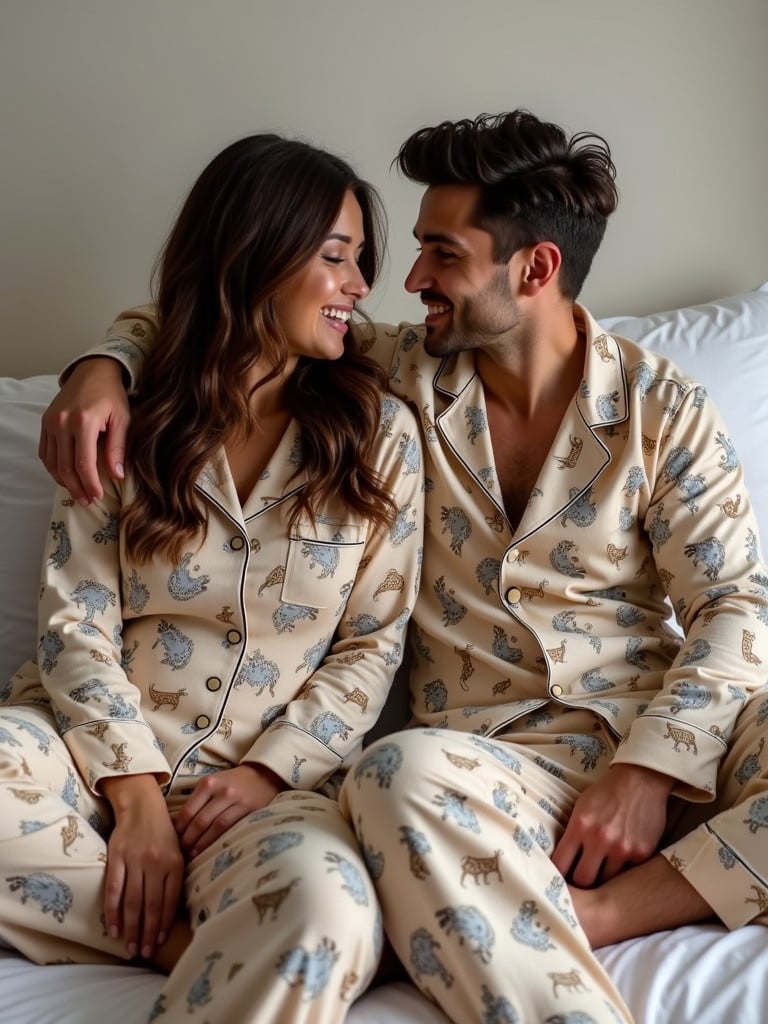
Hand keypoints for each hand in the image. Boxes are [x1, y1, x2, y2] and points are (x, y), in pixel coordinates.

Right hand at [38, 357, 129, 502]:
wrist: (93, 371)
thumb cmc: (112, 395)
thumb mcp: (122, 419)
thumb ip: (118, 447)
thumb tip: (117, 475)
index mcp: (83, 422)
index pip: (83, 463)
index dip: (90, 483)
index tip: (98, 496)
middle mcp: (62, 422)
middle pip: (65, 466)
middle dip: (76, 488)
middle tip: (87, 501)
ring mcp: (50, 422)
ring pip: (52, 462)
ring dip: (63, 481)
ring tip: (78, 493)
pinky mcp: (45, 422)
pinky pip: (45, 452)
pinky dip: (53, 468)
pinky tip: (65, 477)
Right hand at [101, 774, 183, 960]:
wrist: (141, 806)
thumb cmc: (163, 832)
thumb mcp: (178, 851)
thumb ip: (176, 877)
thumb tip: (178, 911)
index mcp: (175, 863)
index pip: (170, 901)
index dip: (165, 924)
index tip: (160, 942)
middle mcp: (156, 863)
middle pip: (151, 905)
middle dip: (148, 932)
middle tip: (144, 952)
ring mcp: (135, 861)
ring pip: (132, 901)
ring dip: (130, 928)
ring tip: (130, 947)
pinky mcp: (117, 858)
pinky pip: (114, 890)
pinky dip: (113, 912)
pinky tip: (113, 929)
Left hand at [174, 764, 283, 858]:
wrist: (263, 775)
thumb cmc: (233, 782)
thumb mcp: (213, 784)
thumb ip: (199, 800)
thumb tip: (177, 826)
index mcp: (208, 783)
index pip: (187, 811)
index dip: (178, 830)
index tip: (171, 842)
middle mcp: (221, 791)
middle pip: (199, 821)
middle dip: (187, 840)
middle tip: (179, 853)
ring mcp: (235, 800)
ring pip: (213, 826)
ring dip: (200, 843)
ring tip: (192, 855)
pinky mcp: (248, 809)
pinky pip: (229, 828)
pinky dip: (216, 841)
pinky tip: (210, 850)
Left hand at [551, 763, 673, 887]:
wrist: (641, 780)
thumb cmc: (607, 792)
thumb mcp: (581, 805)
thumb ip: (573, 831)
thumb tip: (562, 858)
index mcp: (580, 826)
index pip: (560, 864)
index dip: (557, 875)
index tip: (558, 879)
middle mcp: (600, 839)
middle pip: (583, 880)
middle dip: (579, 883)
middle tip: (580, 881)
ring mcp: (623, 848)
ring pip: (606, 882)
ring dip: (602, 879)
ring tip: (601, 875)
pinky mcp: (642, 853)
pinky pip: (627, 874)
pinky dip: (622, 872)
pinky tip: (620, 864)